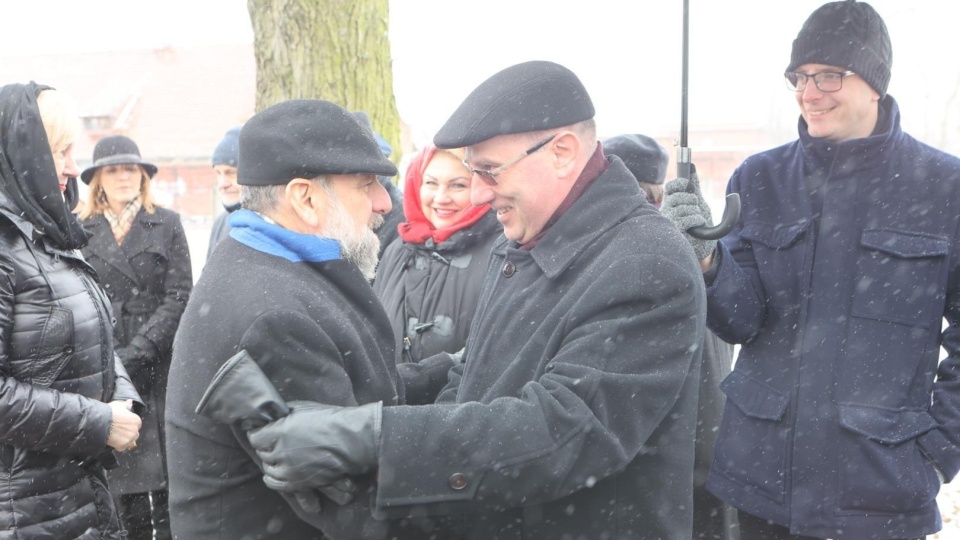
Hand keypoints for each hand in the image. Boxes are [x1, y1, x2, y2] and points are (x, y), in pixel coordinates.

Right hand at [107, 399, 140, 451]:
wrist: (100, 422)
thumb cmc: (110, 413)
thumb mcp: (119, 406)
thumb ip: (126, 405)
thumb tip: (130, 402)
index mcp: (137, 420)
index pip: (136, 425)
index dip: (129, 426)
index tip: (122, 426)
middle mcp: (136, 430)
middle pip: (134, 434)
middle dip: (128, 434)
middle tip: (118, 432)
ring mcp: (130, 439)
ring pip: (129, 442)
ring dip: (124, 440)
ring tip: (115, 436)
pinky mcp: (123, 446)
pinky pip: (122, 448)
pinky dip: (118, 446)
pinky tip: (112, 441)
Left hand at [247, 401, 380, 492]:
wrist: (351, 441)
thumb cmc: (330, 420)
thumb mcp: (303, 408)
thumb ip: (283, 414)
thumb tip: (270, 417)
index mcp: (281, 432)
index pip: (255, 437)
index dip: (257, 433)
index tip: (262, 431)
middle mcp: (281, 452)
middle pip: (261, 452)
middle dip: (265, 446)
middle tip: (273, 441)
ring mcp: (289, 469)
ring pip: (268, 468)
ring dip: (271, 461)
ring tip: (278, 456)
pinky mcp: (298, 482)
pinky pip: (276, 484)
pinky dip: (271, 479)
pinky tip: (273, 474)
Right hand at [662, 172, 717, 261]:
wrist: (703, 248)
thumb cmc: (699, 226)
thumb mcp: (698, 204)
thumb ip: (694, 187)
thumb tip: (691, 167)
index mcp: (670, 202)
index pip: (670, 187)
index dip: (679, 183)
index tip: (689, 186)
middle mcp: (666, 211)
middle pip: (678, 196)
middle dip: (692, 200)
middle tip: (696, 208)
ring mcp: (667, 222)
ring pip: (683, 208)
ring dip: (696, 213)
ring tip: (697, 221)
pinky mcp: (672, 232)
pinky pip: (686, 219)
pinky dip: (696, 220)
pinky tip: (697, 225)